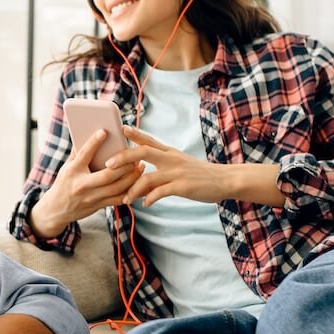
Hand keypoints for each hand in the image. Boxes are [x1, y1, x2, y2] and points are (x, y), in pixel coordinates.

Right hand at [30, 129, 143, 237]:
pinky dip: (131, 191)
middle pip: (106, 175)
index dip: (94, 143)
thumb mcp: (66, 167)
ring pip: (116, 188)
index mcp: (72, 171)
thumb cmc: (64, 183)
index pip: (84, 155)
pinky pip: (118, 199)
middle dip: (123, 165)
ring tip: (140, 166)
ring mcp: (91, 197)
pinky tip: (139, 182)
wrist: (57, 210)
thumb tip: (87, 133)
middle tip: (135, 154)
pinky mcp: (98, 206)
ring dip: (131, 177)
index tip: (104, 131)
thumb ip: (78, 153)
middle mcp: (82, 185)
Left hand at [110, 126, 229, 206]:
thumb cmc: (201, 174)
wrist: (225, 180)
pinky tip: (145, 204)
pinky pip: (160, 192)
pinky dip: (149, 199)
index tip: (121, 129)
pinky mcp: (182, 186)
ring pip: (147, 178)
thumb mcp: (181, 163)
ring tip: (125, 199)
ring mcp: (177, 172)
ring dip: (133, 189)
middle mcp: (171, 159)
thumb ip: (163, 164)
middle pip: (143, 152)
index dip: (134, 134)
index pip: (149, 140)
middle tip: (108, 165)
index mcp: (170, 153)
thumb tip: (143, 172)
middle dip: (123, 158)